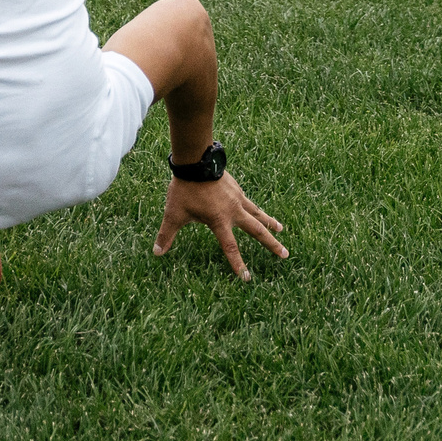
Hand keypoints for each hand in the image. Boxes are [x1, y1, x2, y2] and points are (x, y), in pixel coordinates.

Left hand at [153, 171, 285, 281]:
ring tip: (281, 229)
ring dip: (270, 223)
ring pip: (258, 214)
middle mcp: (233, 212)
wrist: (195, 162)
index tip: (247, 278)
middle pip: (257, 231)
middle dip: (271, 244)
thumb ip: (167, 234)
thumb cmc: (184, 190)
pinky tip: (260, 211)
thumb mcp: (174, 214)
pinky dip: (257, 209)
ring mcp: (238, 199)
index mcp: (219, 221)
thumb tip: (156, 252)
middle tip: (285, 254)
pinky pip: (250, 202)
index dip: (238, 264)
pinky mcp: (237, 189)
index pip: (230, 247)